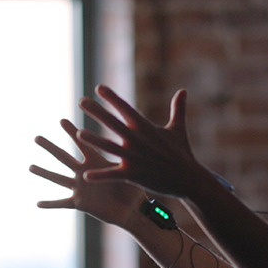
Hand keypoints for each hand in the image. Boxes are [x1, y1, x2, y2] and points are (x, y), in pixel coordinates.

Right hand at [29, 119, 145, 226]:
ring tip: (30, 167)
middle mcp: (85, 174)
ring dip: (44, 173)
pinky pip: (62, 203)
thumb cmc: (134, 189)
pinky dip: (50, 204)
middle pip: (64, 158)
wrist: (133, 210)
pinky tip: (37, 203)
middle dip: (51, 148)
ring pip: (58, 179)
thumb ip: (124, 158)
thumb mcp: (127, 170)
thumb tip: (133, 139)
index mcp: (97, 163)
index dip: (73, 132)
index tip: (62, 119)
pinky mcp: (81, 203)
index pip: (83, 144)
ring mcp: (81, 188)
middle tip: (36, 137)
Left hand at [76, 85, 201, 197]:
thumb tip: (183, 89)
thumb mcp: (178, 129)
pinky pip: (114, 175)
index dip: (113, 98)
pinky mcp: (134, 175)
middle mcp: (139, 141)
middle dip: (98, 112)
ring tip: (78, 134)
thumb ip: (178, 108)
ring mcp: (136, 158)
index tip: (99, 88)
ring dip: (95, 141)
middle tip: (82, 101)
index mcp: (147, 129)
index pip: (128, 110)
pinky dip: (100, 176)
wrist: (188, 178)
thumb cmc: (182, 153)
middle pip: (115, 124)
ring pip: (110, 148)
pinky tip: (86, 176)